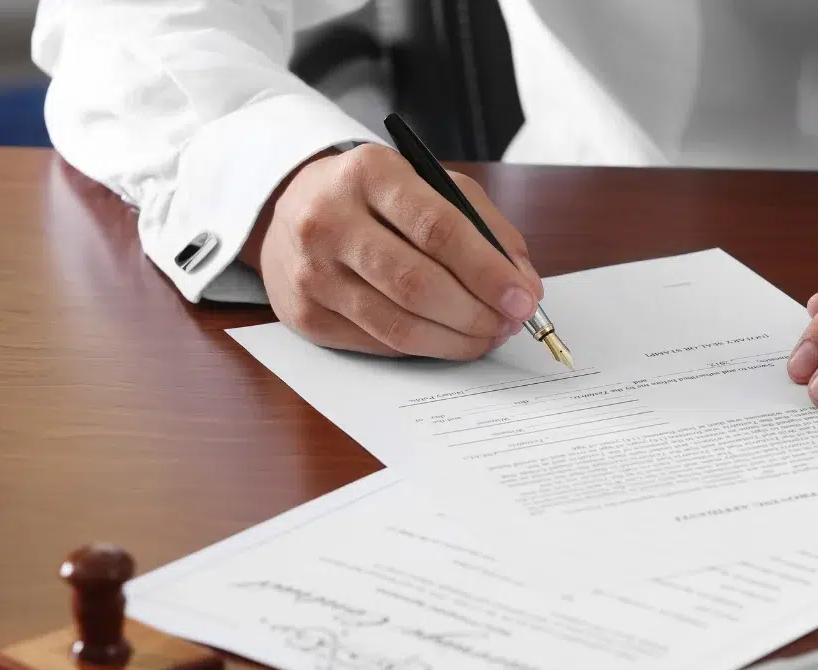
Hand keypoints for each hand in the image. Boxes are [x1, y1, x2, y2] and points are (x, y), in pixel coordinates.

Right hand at [241, 144, 543, 359]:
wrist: (293, 212)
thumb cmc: (376, 200)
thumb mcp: (429, 185)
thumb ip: (483, 227)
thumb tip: (524, 286)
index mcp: (369, 173)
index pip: (438, 229)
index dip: (488, 271)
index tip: (524, 298)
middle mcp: (330, 220)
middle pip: (418, 284)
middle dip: (477, 313)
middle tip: (510, 323)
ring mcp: (312, 272)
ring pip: (399, 326)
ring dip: (457, 340)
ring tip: (488, 335)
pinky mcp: (307, 315)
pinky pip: (381, 345)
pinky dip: (426, 347)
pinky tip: (448, 338)